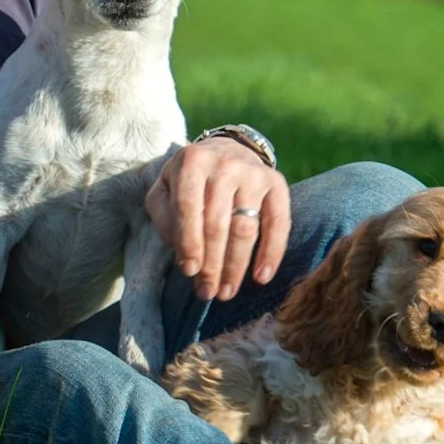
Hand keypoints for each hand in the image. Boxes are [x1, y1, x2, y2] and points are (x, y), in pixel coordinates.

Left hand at [143, 138, 290, 302]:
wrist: (226, 150)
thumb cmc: (190, 179)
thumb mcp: (165, 190)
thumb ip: (165, 218)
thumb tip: (184, 255)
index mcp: (192, 161)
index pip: (188, 208)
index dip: (188, 243)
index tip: (188, 271)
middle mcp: (225, 164)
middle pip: (218, 224)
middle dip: (211, 264)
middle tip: (207, 292)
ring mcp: (254, 173)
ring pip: (245, 228)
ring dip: (236, 266)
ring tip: (226, 291)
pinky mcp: (276, 183)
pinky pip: (278, 223)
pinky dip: (272, 253)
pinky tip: (261, 277)